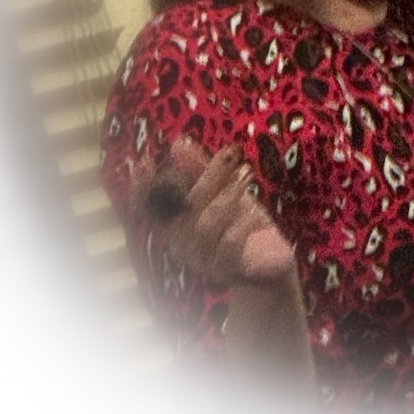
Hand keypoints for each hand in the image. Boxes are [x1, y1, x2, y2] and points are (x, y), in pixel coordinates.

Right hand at [142, 137, 296, 286]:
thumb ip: (200, 172)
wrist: (272, 263)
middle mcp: (183, 247)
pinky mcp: (230, 270)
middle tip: (230, 153)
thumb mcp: (225, 193)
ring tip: (246, 173)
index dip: (141, 189)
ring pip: (206, 224)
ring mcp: (205, 262)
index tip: (143, 161)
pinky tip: (255, 209)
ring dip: (228, 193)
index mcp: (175, 228)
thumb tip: (178, 143)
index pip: (149, 210)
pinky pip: (230, 243)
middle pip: (184, 210)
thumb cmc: (243, 225)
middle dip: (207, 177)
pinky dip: (242, 221)